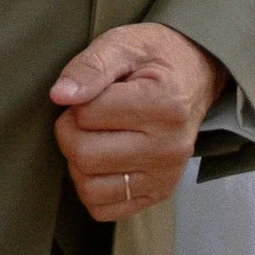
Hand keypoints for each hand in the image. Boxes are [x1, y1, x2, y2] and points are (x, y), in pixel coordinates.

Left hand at [50, 21, 223, 223]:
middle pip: (84, 155)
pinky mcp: (159, 193)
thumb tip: (60, 95)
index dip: (76, 101)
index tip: (93, 92)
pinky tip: (103, 162)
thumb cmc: (155, 58)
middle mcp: (169, 147)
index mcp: (163, 104)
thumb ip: (90, 66)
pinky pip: (104, 210)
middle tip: (87, 116)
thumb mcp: (123, 44)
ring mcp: (166, 175)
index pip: (86, 115)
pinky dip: (93, 188)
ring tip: (96, 138)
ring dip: (79, 163)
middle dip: (71, 132)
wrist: (194, 77)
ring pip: (89, 187)